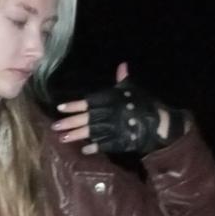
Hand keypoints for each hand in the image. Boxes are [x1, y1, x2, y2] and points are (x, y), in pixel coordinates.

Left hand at [53, 62, 184, 154]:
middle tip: (55, 126)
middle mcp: (109, 114)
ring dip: (77, 136)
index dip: (74, 105)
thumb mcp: (132, 89)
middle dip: (70, 122)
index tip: (60, 108)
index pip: (88, 102)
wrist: (159, 122)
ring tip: (63, 138)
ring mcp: (113, 129)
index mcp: (110, 100)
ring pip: (91, 132)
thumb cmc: (144, 103)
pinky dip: (94, 147)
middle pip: (86, 119)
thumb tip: (122, 65)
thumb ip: (123, 79)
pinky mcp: (119, 141)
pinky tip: (84, 150)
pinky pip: (103, 145)